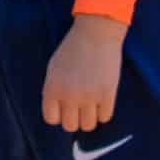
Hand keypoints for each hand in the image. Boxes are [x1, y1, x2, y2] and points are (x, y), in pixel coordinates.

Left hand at [42, 15, 125, 132]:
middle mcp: (69, 96)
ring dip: (90, 117)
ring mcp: (89, 96)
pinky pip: (105, 118)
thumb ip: (53, 90)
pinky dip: (104, 111)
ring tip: (92, 104)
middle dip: (75, 118)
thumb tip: (58, 112)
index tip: (65, 106)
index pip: (51, 119)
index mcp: (52, 89)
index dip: (59, 114)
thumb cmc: (72, 48)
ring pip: (88, 126)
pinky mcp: (108, 94)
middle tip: (80, 106)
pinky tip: (103, 99)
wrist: (96, 33)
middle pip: (70, 126)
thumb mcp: (53, 68)